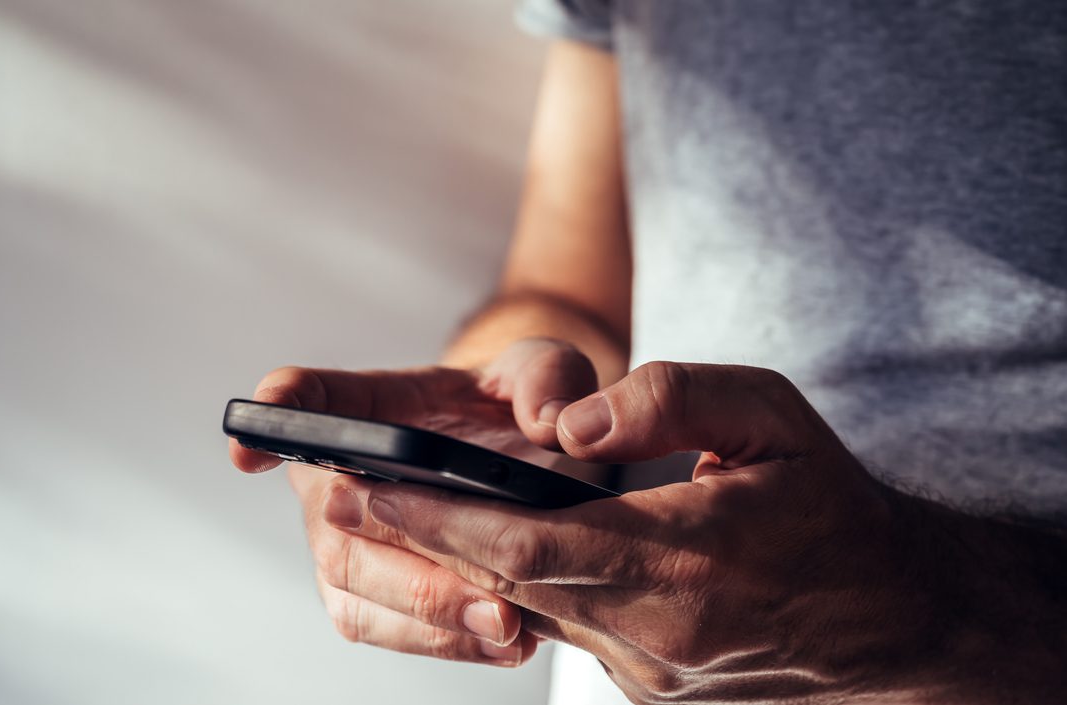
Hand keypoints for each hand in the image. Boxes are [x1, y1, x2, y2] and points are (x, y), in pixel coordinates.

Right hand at [228, 338, 599, 665]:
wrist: (521, 465)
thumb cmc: (513, 407)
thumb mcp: (545, 370)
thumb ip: (550, 379)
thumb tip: (551, 424)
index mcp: (373, 405)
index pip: (314, 399)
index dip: (279, 416)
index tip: (248, 445)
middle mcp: (338, 473)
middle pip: (336, 522)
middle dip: (407, 563)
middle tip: (487, 595)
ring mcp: (343, 538)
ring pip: (354, 587)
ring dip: (429, 616)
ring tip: (506, 627)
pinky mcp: (364, 592)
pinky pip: (380, 628)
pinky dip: (439, 644)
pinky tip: (500, 644)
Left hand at [327, 362, 1058, 702]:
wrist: (888, 617)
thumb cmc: (828, 503)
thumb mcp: (773, 418)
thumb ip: (671, 401)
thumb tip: (570, 426)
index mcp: (687, 561)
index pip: (532, 543)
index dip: (441, 517)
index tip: (369, 484)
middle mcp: (656, 632)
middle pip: (506, 583)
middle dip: (420, 537)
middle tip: (341, 489)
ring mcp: (647, 670)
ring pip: (527, 608)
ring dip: (458, 561)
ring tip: (391, 506)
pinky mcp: (644, 684)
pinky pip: (563, 626)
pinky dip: (516, 584)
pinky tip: (483, 543)